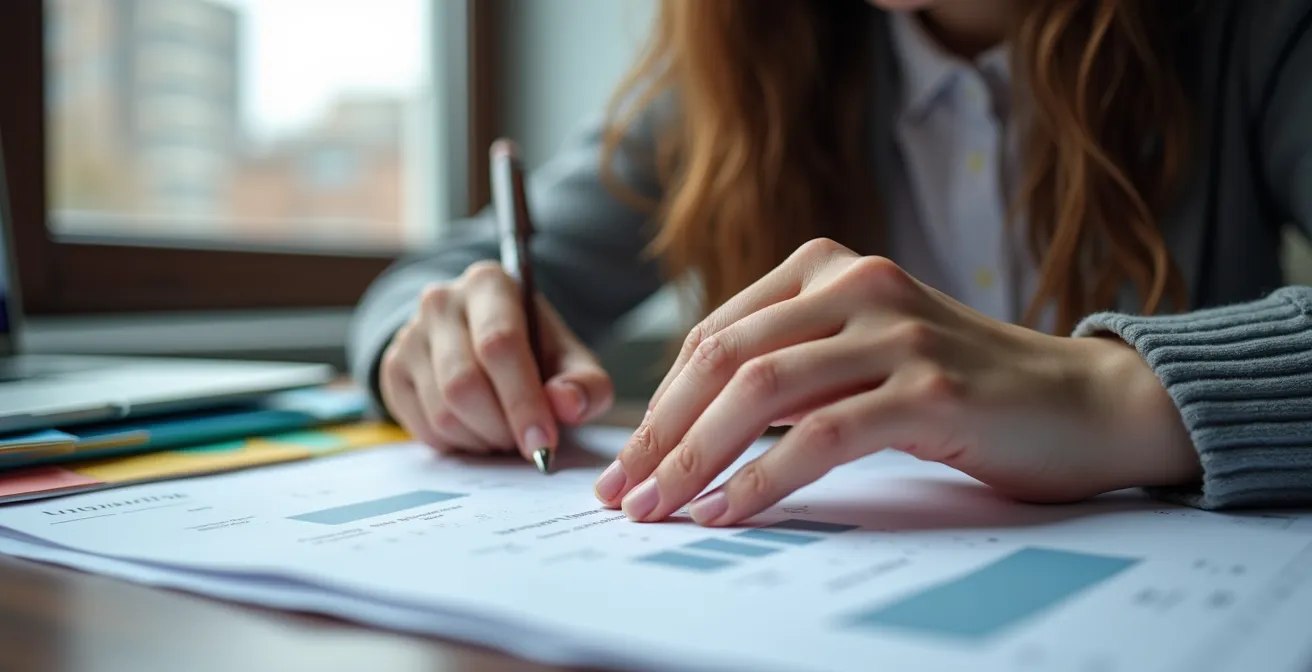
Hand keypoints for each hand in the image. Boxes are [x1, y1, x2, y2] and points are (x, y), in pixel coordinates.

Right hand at [380, 261, 613, 461]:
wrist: (481, 338)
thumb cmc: (533, 349)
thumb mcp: (570, 359)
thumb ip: (584, 382)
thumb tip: (567, 405)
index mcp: (490, 284)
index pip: (500, 344)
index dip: (523, 401)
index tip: (543, 444)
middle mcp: (441, 302)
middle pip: (464, 383)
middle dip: (501, 427)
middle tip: (523, 443)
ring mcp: (410, 335)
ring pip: (441, 410)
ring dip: (480, 439)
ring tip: (503, 433)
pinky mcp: (392, 369)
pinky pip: (421, 426)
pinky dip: (457, 444)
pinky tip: (476, 430)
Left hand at [593, 239, 1200, 524]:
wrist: (1084, 404)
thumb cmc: (962, 390)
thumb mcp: (861, 360)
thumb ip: (790, 372)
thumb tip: (688, 432)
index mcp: (828, 270)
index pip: (713, 336)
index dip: (660, 405)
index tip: (627, 464)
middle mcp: (855, 285)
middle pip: (723, 359)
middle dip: (661, 434)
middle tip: (621, 494)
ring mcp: (895, 331)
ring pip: (761, 390)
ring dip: (694, 458)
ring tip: (656, 510)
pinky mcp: (930, 386)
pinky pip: (822, 434)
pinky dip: (762, 478)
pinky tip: (726, 511)